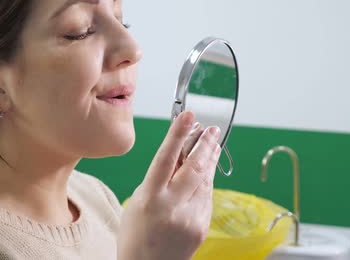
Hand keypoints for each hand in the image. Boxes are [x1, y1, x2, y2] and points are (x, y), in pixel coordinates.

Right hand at [117, 111, 221, 259]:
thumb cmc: (136, 234)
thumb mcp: (139, 201)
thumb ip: (158, 179)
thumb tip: (180, 154)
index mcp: (150, 198)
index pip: (166, 158)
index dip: (178, 134)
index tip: (189, 116)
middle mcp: (172, 207)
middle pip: (194, 167)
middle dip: (204, 144)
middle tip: (210, 129)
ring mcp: (190, 217)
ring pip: (206, 180)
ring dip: (210, 159)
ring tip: (212, 144)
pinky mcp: (202, 226)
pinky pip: (207, 197)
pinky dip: (207, 181)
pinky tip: (206, 172)